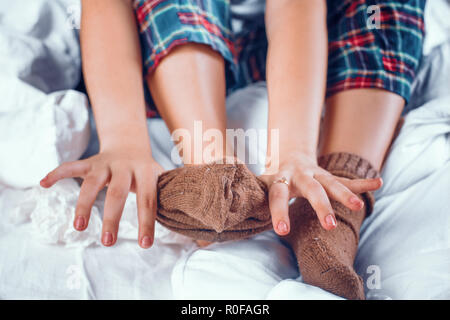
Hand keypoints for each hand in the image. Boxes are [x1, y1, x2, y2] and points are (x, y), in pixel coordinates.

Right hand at [40, 144, 162, 247]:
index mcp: (147, 172)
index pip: (148, 199)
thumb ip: (168, 195)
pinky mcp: (90, 161)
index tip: (145, 245)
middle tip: (109, 242)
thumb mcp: (161, 177)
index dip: (147, 222)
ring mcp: (105, 163)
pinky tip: (43, 183)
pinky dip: (57, 173)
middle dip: (113, 218)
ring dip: (84, 204)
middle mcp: (125, 167)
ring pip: (92, 183)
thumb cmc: (147, 170)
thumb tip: (191, 220)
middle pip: (118, 193)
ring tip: (80, 227)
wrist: (130, 143)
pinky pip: (72, 166)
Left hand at [259, 153, 381, 234]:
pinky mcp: (329, 176)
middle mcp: (301, 175)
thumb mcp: (260, 183)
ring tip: (358, 207)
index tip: (282, 231)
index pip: (278, 195)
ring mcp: (317, 174)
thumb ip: (252, 194)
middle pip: (312, 189)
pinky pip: (347, 180)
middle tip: (330, 225)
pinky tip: (378, 183)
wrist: (289, 155)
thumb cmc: (273, 178)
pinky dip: (362, 183)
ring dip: (346, 195)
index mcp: (281, 178)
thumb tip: (234, 208)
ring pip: (333, 183)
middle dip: (321, 206)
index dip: (280, 211)